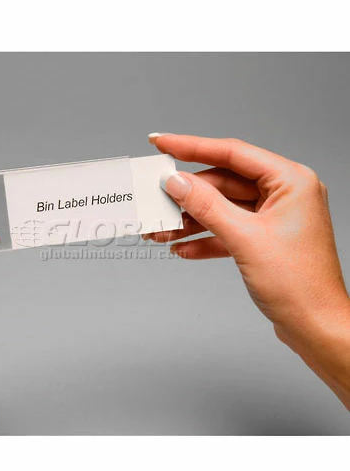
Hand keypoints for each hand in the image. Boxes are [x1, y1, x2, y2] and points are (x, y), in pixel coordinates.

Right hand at [147, 133, 349, 408]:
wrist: (313, 327)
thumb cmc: (298, 284)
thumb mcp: (245, 238)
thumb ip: (207, 206)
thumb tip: (177, 183)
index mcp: (289, 181)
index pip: (231, 153)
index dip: (191, 146)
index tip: (161, 143)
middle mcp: (281, 194)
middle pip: (222, 184)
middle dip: (186, 197)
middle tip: (155, 199)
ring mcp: (271, 217)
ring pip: (220, 209)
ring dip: (190, 221)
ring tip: (160, 231)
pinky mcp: (262, 239)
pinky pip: (225, 230)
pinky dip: (204, 238)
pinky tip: (182, 249)